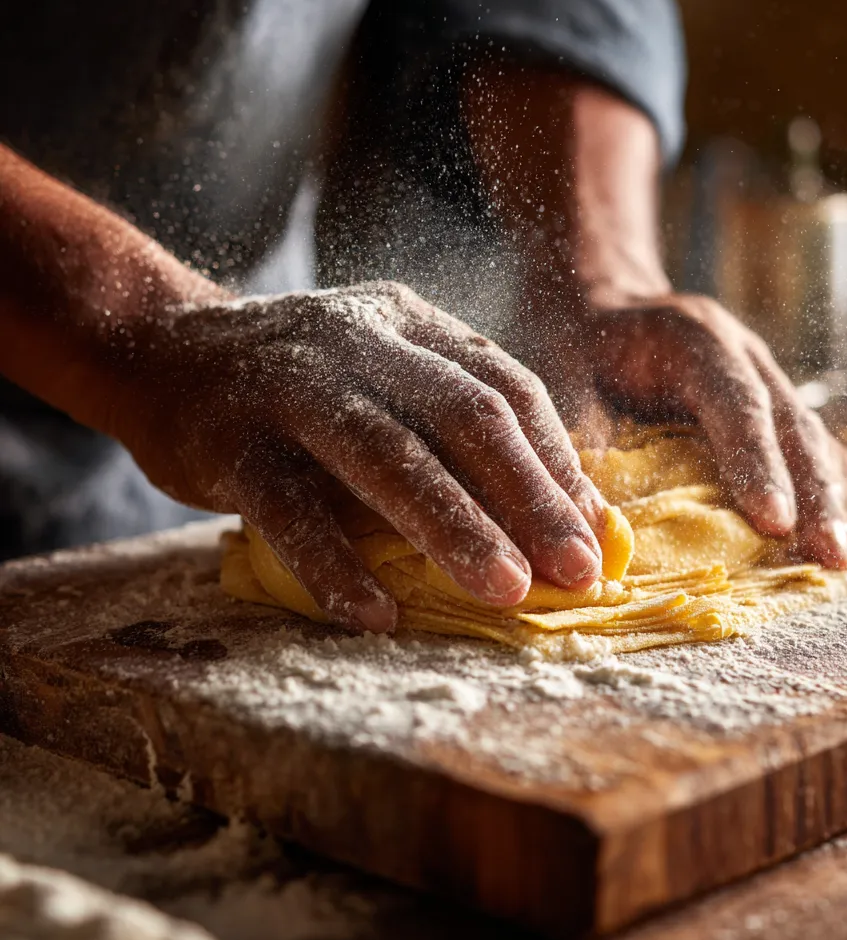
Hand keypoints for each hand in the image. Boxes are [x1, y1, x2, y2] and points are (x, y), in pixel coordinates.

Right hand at [113, 282, 605, 631]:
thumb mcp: (383, 372)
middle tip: (576, 572)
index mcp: (410, 324)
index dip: (556, 461)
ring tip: (506, 591)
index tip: (593, 532)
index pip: (506, 388)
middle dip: (529, 497)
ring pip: (386, 455)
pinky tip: (377, 614)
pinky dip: (335, 564)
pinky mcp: (228, 441)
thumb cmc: (299, 384)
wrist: (160, 348)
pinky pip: (288, 508)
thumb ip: (454, 421)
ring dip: (453, 528)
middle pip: (464, 416)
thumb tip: (552, 508)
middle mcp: (359, 342)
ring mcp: (290, 387)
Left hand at [587, 294, 846, 567]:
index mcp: (696, 340)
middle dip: (815, 494)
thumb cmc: (581, 344)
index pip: (737, 404)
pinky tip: (825, 535)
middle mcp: (743, 354)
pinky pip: (809, 445)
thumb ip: (582, 437)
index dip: (757, 464)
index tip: (774, 523)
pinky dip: (820, 490)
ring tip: (840, 558)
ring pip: (812, 437)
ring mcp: (764, 375)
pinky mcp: (770, 401)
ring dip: (828, 498)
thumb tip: (598, 520)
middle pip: (794, 424)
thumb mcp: (566, 377)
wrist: (603, 304)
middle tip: (833, 555)